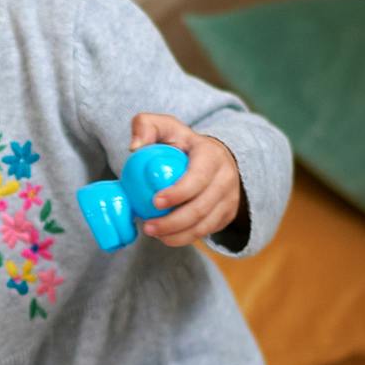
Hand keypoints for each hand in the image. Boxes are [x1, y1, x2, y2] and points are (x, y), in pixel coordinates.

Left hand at [129, 113, 243, 247]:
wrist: (215, 157)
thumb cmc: (184, 143)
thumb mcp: (166, 127)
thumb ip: (146, 126)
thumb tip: (135, 147)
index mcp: (211, 155)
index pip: (198, 178)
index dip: (178, 193)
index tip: (155, 202)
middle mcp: (226, 178)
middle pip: (201, 208)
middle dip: (172, 222)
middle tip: (148, 226)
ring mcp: (229, 198)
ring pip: (204, 225)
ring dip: (177, 235)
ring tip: (154, 233)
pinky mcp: (227, 214)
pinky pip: (206, 232)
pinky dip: (185, 238)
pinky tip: (166, 236)